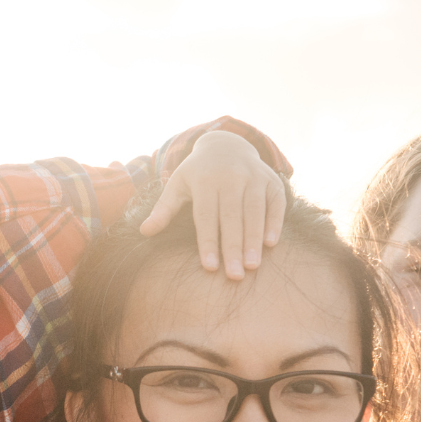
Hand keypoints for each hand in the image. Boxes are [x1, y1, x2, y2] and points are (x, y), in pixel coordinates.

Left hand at [137, 129, 285, 278]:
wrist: (226, 144)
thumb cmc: (197, 172)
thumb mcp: (177, 184)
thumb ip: (164, 209)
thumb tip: (144, 232)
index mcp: (205, 180)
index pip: (206, 216)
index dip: (208, 242)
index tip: (210, 268)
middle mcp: (231, 177)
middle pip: (232, 217)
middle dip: (233, 248)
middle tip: (235, 276)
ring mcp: (254, 177)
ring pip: (255, 212)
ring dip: (254, 240)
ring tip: (252, 266)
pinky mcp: (272, 181)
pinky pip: (276, 203)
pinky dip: (275, 223)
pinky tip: (271, 244)